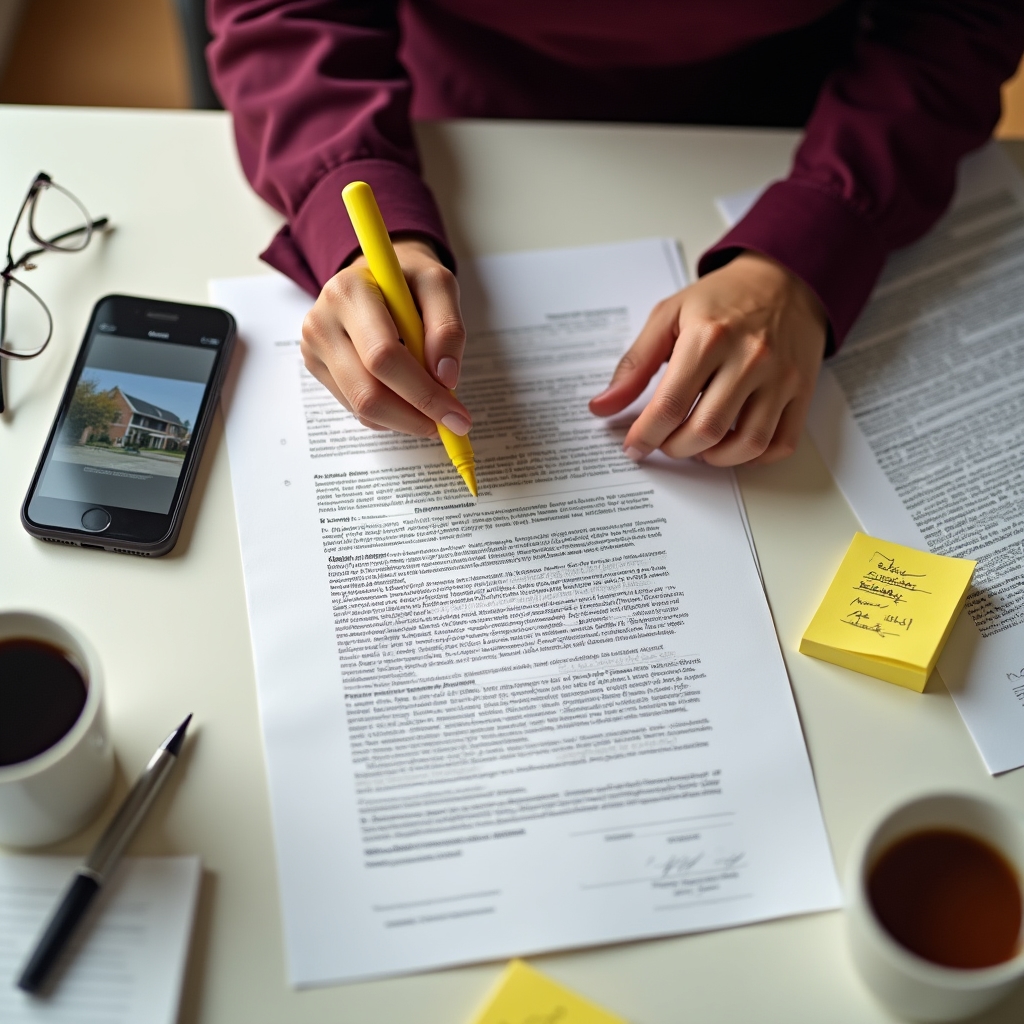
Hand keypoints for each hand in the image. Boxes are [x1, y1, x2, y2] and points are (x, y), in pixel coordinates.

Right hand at [301, 236, 470, 436]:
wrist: (376, 275)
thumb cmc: (408, 281)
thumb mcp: (438, 285)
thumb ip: (447, 327)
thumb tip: (446, 378)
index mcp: (348, 293)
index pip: (383, 357)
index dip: (423, 393)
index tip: (457, 415)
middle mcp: (322, 322)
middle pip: (367, 392)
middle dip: (414, 417)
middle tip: (449, 424)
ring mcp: (315, 349)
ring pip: (360, 408)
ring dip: (404, 420)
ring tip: (432, 410)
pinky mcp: (317, 368)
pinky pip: (355, 408)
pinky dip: (389, 415)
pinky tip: (407, 399)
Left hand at [589, 252, 826, 465]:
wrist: (784, 278)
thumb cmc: (721, 299)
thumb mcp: (668, 317)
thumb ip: (634, 365)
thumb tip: (602, 407)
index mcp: (708, 337)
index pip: (670, 406)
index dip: (646, 436)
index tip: (634, 447)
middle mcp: (749, 358)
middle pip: (705, 431)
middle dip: (675, 448)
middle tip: (665, 441)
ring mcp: (781, 376)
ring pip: (746, 444)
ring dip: (714, 458)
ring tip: (697, 446)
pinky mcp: (802, 389)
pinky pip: (781, 443)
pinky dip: (753, 457)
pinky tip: (732, 445)